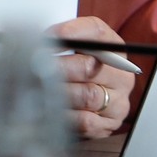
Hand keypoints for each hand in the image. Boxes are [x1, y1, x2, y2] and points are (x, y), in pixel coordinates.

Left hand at [49, 16, 133, 138]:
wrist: (82, 102)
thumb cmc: (74, 69)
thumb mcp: (71, 47)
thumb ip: (60, 38)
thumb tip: (42, 40)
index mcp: (113, 48)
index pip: (96, 32)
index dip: (69, 33)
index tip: (47, 38)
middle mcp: (121, 75)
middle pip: (89, 66)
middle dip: (57, 66)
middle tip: (35, 66)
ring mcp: (118, 101)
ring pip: (87, 95)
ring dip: (59, 92)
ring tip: (39, 88)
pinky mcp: (109, 124)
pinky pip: (85, 120)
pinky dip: (65, 115)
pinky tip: (52, 109)